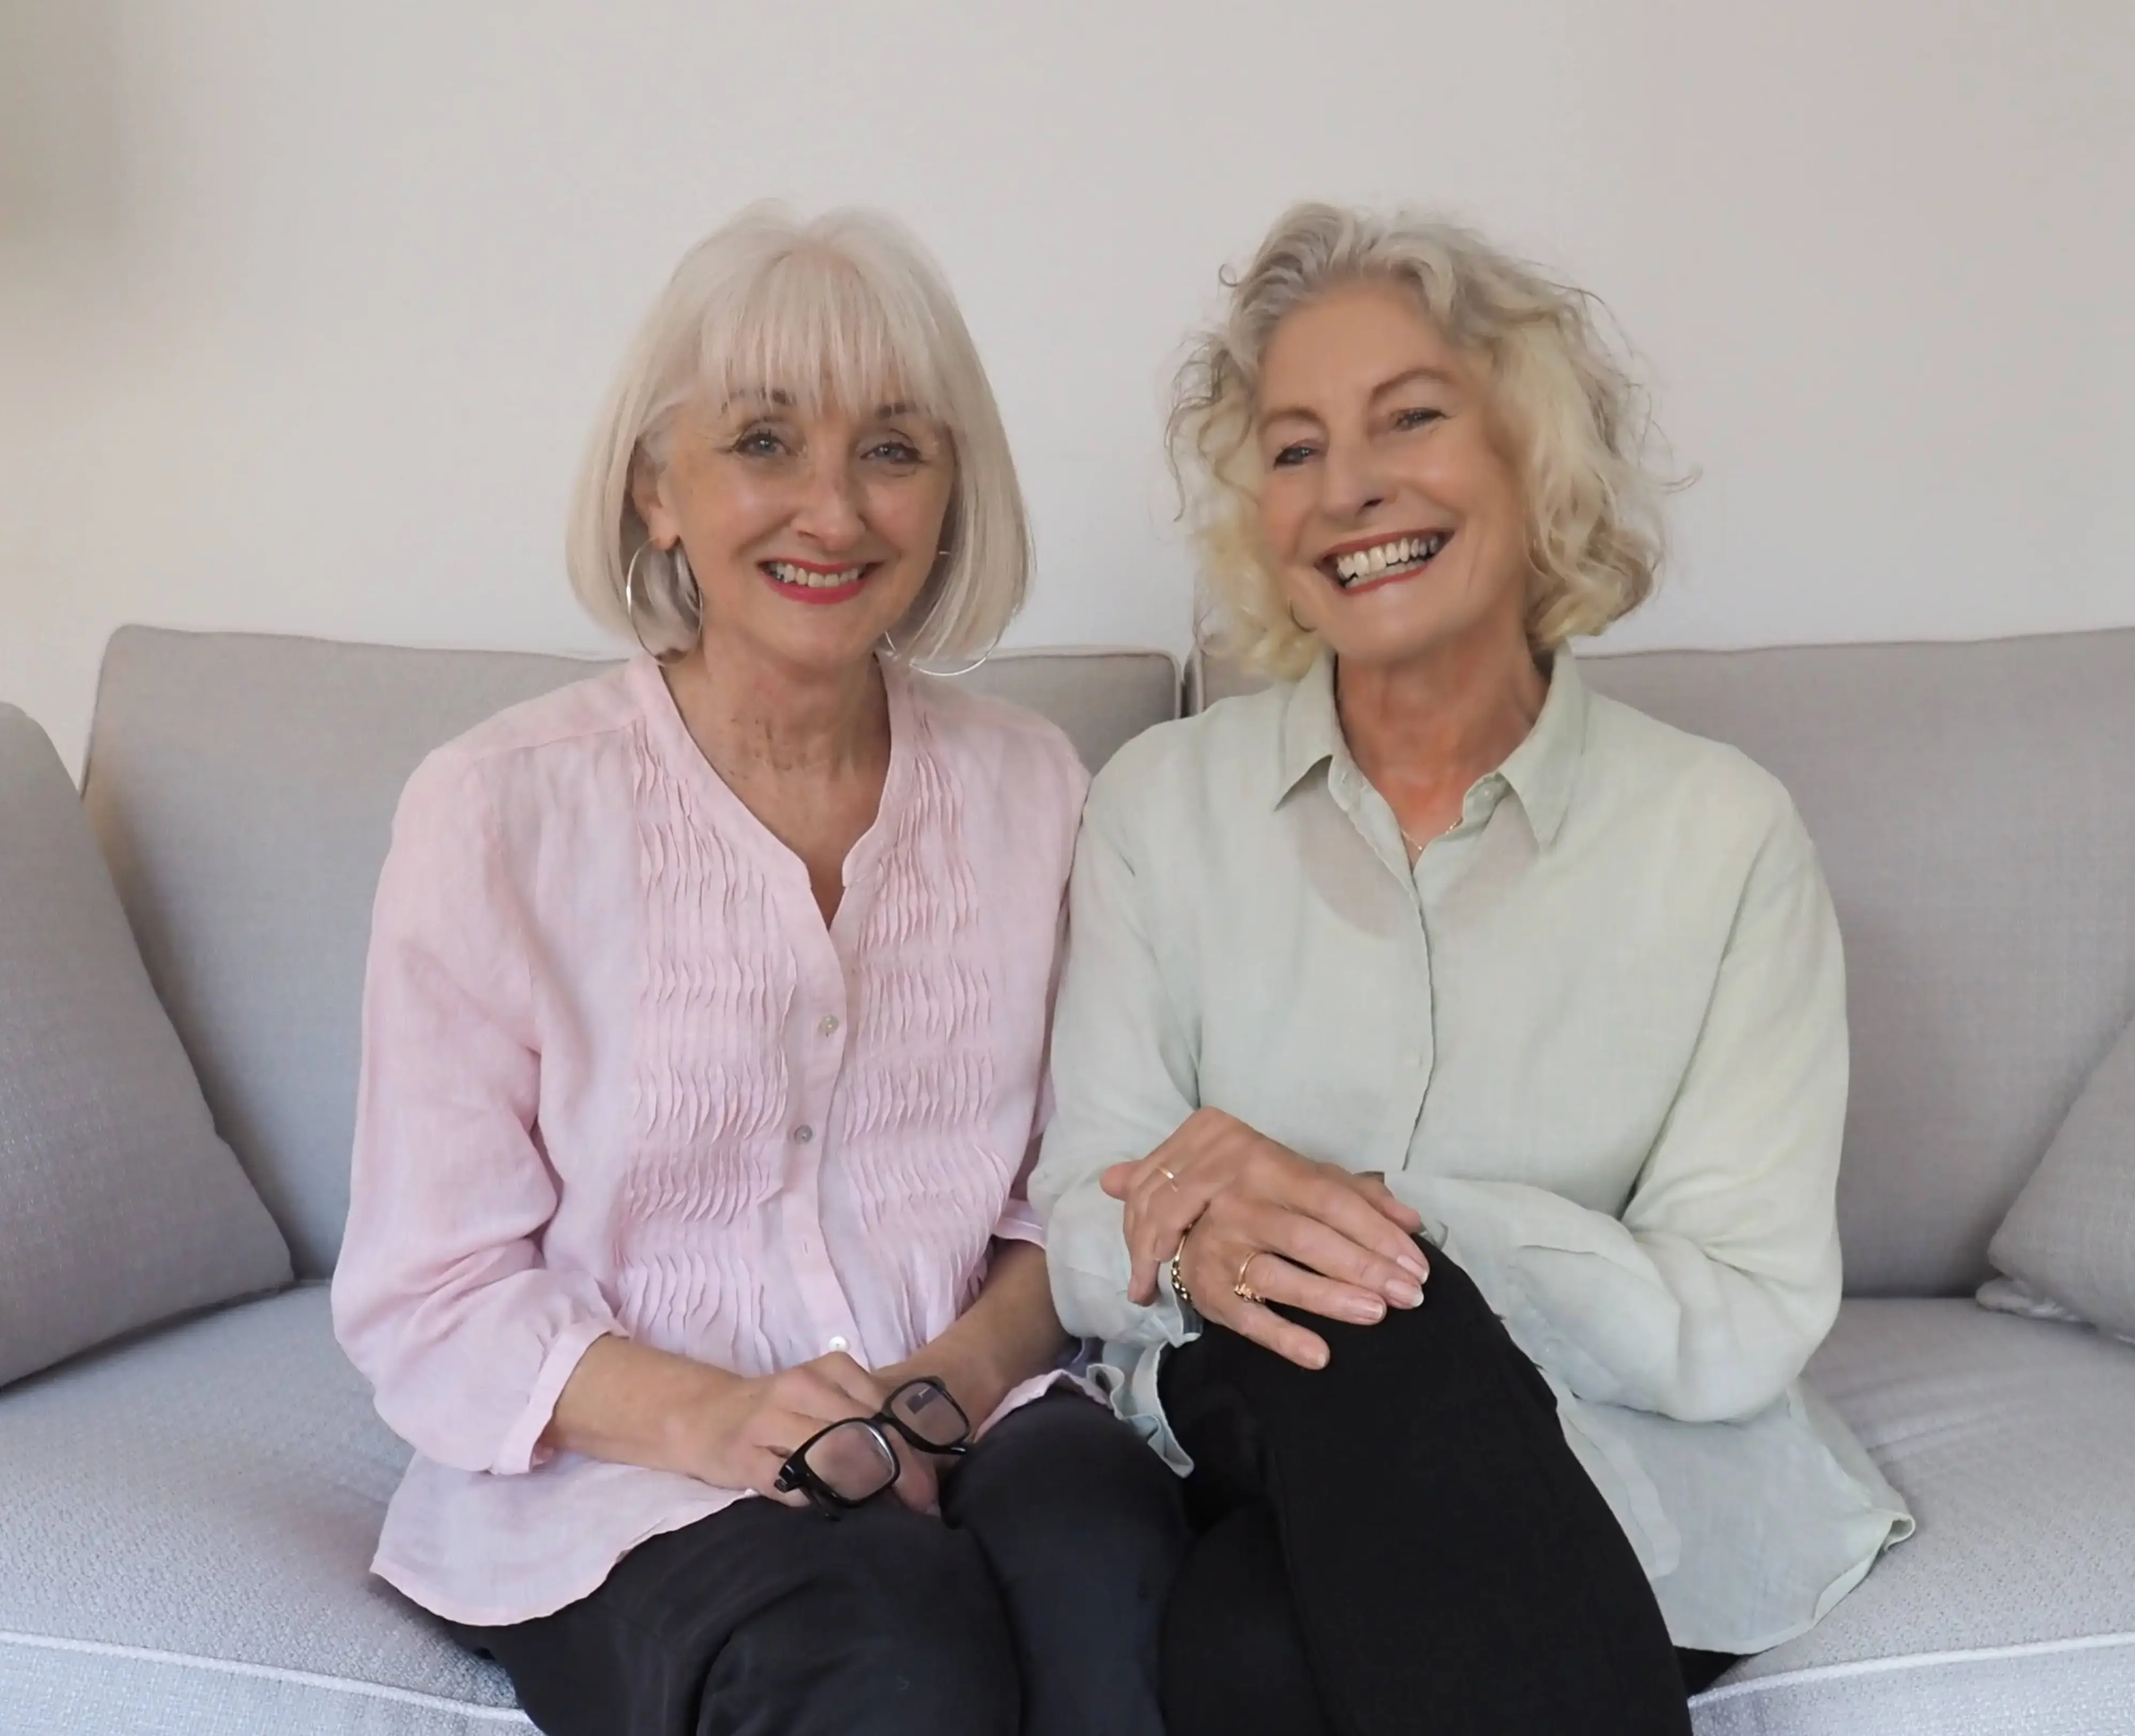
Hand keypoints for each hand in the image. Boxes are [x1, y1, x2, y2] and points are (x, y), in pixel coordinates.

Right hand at [680, 1351, 939, 1513]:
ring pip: (828, 1454)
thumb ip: (865, 1419)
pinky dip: (814, 1498)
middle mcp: (798, 1389)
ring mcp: (767, 1422)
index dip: (910, 1452)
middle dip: (896, 1474)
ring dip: (861, 1489)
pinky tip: (828, 1508)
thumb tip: (920, 1463)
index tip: (928, 1486)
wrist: (704, 1414)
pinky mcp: (741, 1457)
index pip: (882, 1411)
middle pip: (861, 1433)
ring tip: (883, 1512)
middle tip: (917, 1506)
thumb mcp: (823, 1399)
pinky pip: (789, 1483)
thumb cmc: (779, 1411)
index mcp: (827, 1370)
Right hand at [1101, 1108, 1429, 1370]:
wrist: (1172, 1200)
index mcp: (1268, 1168)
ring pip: (1277, 1276)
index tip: (1417, 1264)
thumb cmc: (1257, 1190)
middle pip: (1309, 1239)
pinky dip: (1281, 1337)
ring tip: (1375, 1313)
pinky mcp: (1204, 1287)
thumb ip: (1359, 1195)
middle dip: (1365, 1268)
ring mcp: (1218, 1247)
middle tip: (1410, 1295)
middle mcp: (1239, 1204)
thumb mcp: (1304, 1178)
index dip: (1377, 1232)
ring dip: (1328, 1297)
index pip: (1333, 1201)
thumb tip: (1412, 1218)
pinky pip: (1245, 1317)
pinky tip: (1319, 1355)